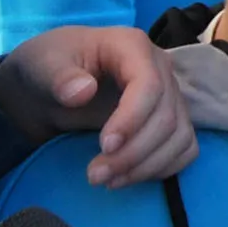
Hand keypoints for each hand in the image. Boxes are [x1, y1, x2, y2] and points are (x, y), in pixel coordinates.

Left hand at [0, 24, 198, 183]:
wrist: (49, 84)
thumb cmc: (48, 67)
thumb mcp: (42, 65)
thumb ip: (59, 76)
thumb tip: (83, 91)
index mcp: (132, 46)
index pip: (149, 84)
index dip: (132, 120)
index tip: (103, 146)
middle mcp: (160, 68)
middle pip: (166, 117)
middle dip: (133, 153)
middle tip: (95, 175)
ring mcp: (169, 95)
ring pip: (179, 136)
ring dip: (147, 166)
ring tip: (108, 181)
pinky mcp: (171, 120)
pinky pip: (184, 148)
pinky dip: (164, 168)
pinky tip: (130, 177)